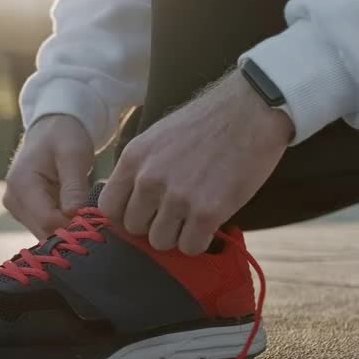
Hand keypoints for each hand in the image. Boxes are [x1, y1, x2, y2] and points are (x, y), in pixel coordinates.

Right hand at [3, 114, 94, 237]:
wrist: (52, 129)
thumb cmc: (64, 136)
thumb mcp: (74, 155)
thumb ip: (74, 187)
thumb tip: (75, 216)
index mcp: (21, 184)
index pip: (48, 221)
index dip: (74, 225)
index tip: (99, 221)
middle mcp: (13, 200)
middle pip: (45, 231)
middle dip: (72, 229)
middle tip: (98, 219)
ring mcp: (17, 208)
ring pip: (46, 234)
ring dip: (68, 228)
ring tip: (88, 211)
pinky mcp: (25, 212)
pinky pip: (46, 228)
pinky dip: (63, 224)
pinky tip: (77, 211)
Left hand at [99, 72, 293, 254]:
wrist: (250, 112)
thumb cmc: (206, 123)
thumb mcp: (158, 137)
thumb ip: (140, 168)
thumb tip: (129, 200)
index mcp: (133, 159)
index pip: (108, 208)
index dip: (125, 215)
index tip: (143, 213)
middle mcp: (149, 179)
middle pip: (135, 228)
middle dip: (154, 224)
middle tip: (176, 213)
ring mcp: (177, 197)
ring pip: (160, 242)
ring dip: (177, 235)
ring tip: (194, 217)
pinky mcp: (207, 212)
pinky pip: (190, 247)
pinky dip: (200, 241)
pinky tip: (209, 223)